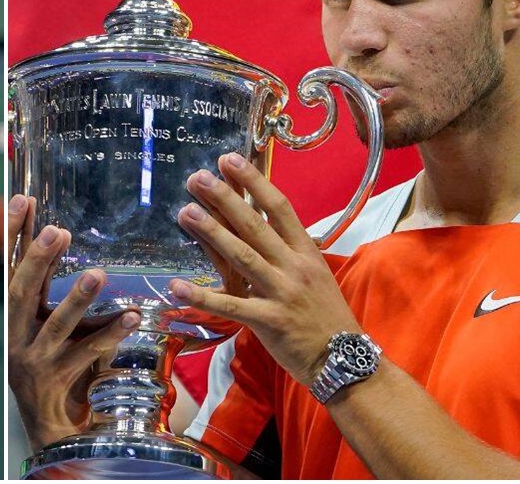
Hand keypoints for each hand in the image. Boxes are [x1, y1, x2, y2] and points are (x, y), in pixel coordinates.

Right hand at [6, 194, 138, 449]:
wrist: (49, 426)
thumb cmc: (51, 363)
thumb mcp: (45, 322)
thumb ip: (50, 284)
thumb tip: (60, 233)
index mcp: (13, 315)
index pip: (10, 266)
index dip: (13, 234)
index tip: (22, 199)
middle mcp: (17, 335)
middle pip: (22, 293)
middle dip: (37, 261)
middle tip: (56, 231)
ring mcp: (35, 359)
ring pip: (56, 326)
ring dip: (76, 298)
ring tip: (97, 274)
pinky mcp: (58, 380)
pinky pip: (88, 354)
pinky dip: (109, 334)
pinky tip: (131, 316)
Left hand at [170, 153, 361, 384]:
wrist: (343, 358)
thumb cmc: (325, 315)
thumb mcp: (314, 273)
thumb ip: (287, 250)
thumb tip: (260, 222)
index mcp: (306, 252)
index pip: (279, 207)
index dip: (254, 182)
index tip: (230, 161)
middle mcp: (294, 267)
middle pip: (256, 226)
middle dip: (225, 199)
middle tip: (198, 178)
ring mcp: (280, 293)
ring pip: (241, 257)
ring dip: (211, 233)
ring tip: (185, 211)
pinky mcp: (267, 321)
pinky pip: (230, 305)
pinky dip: (201, 296)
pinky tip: (176, 286)